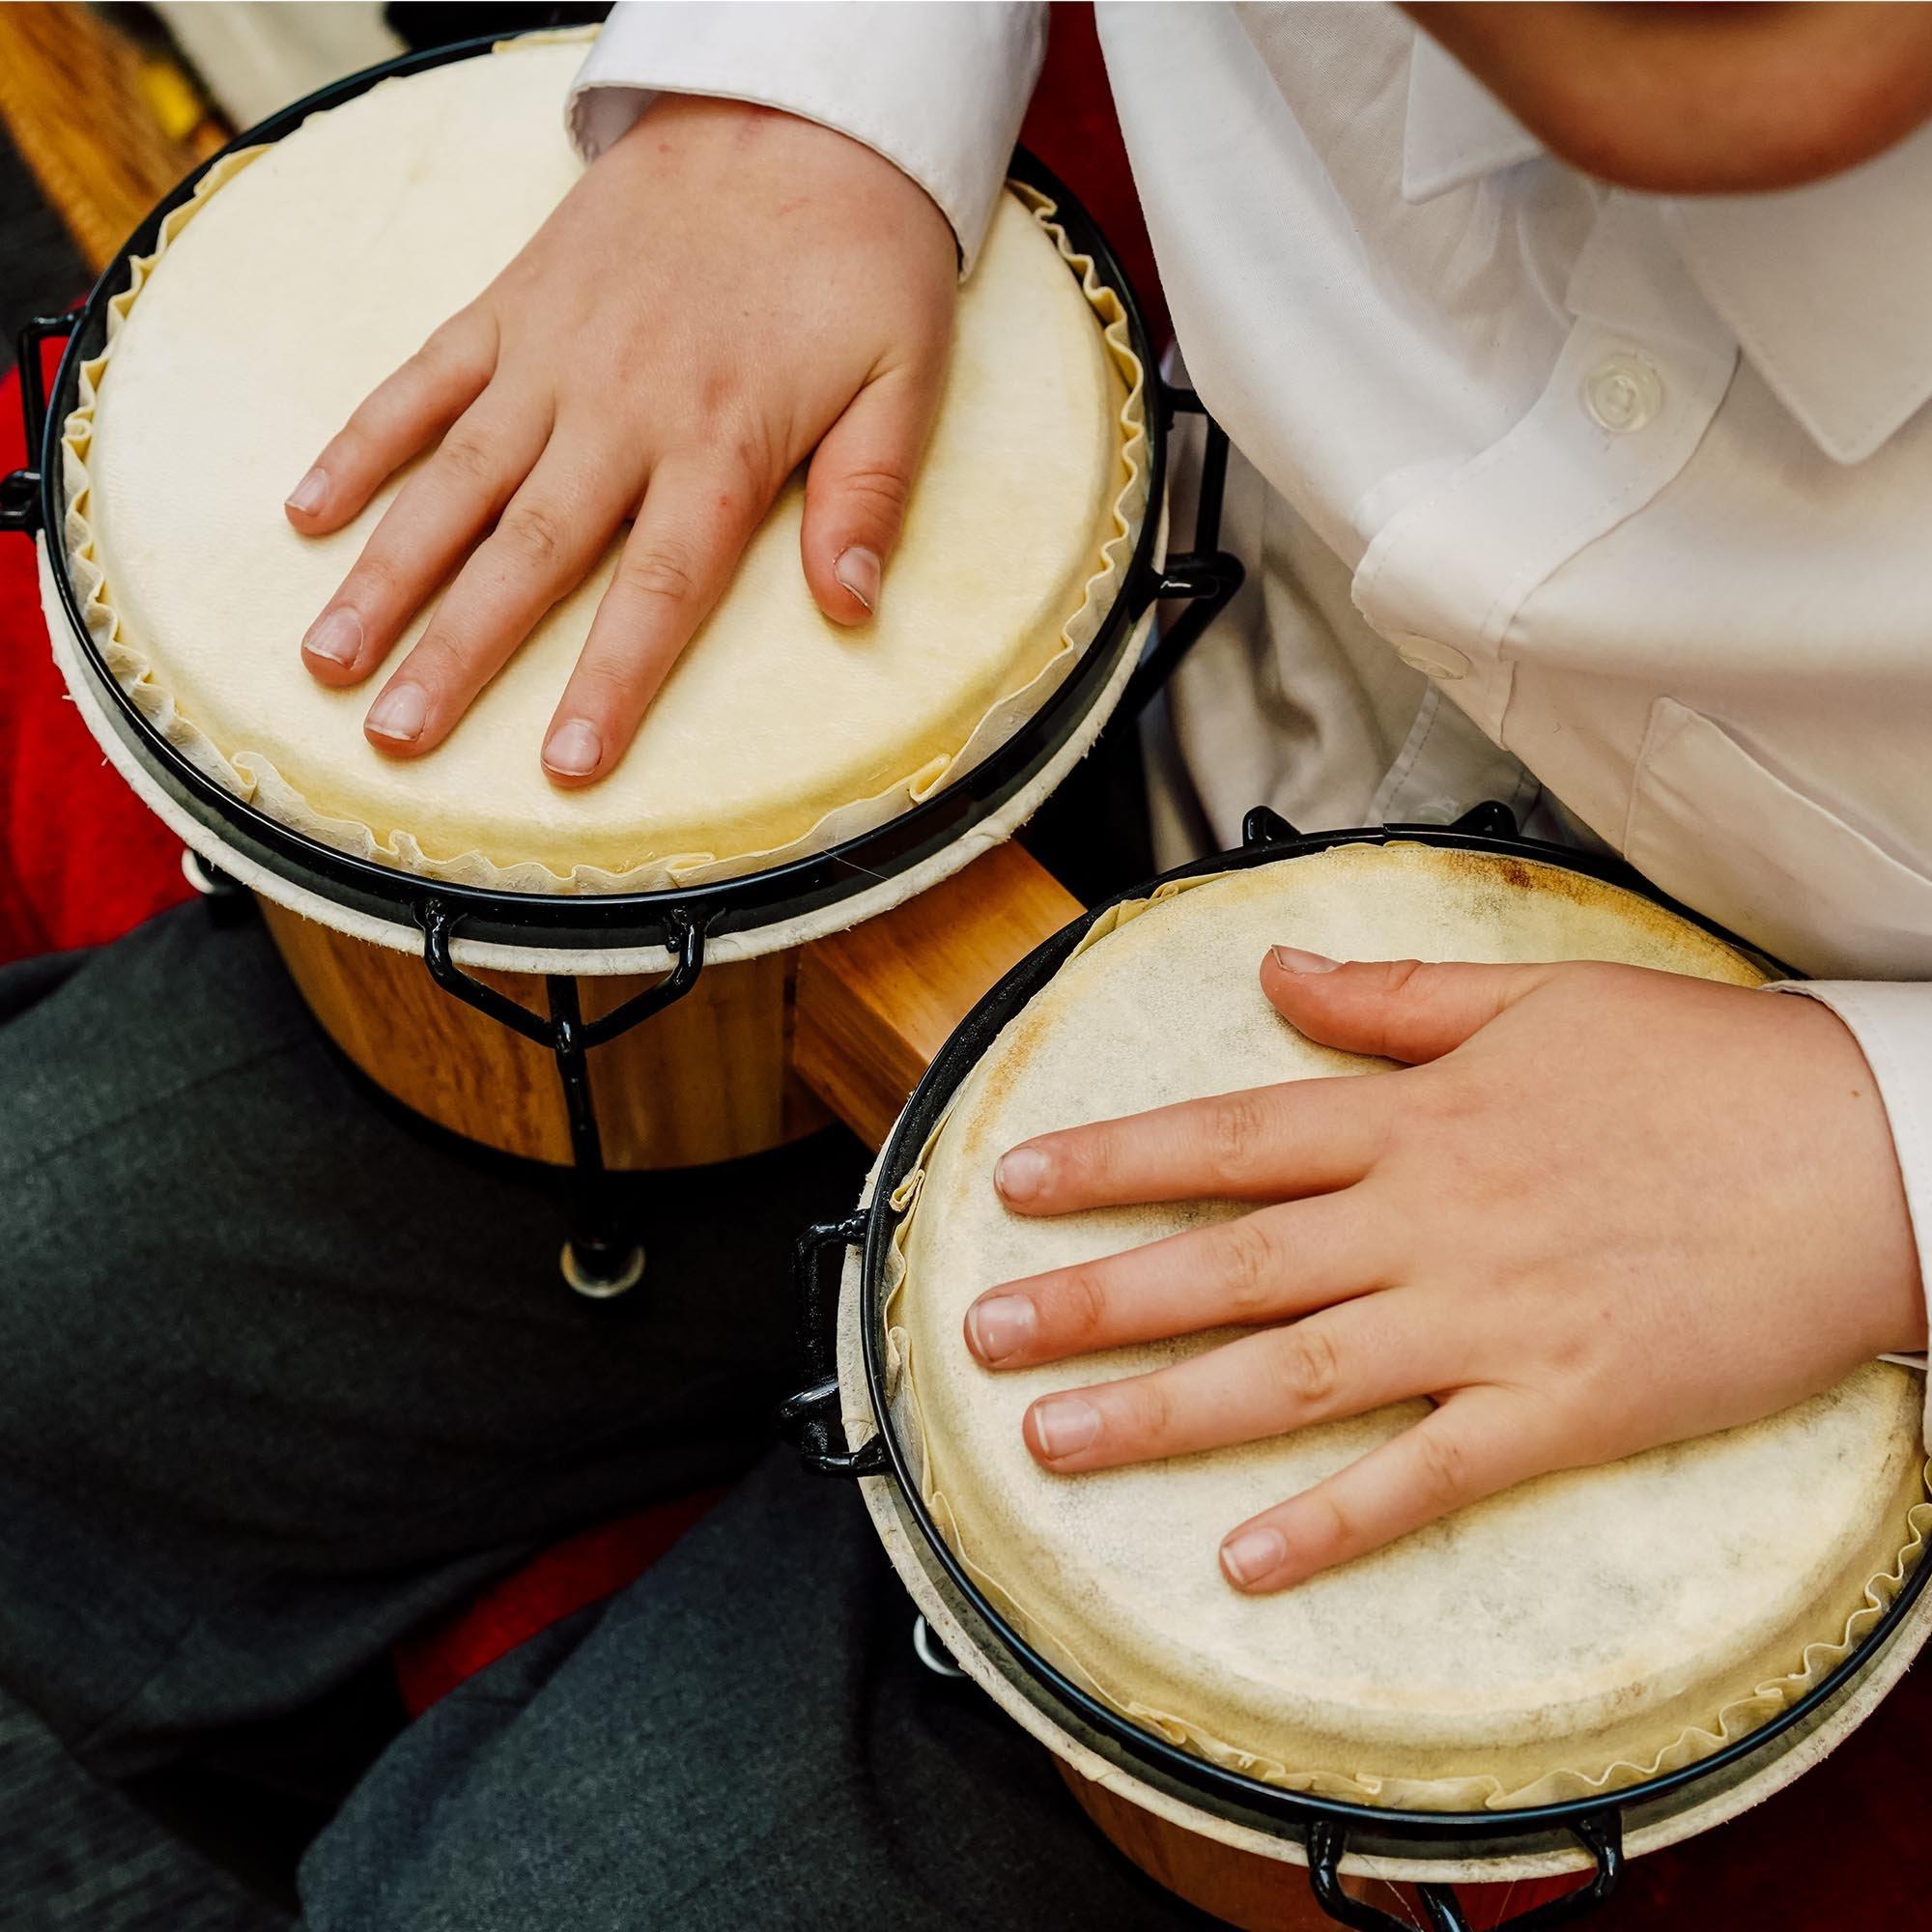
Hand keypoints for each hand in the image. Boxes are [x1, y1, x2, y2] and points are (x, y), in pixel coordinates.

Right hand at [286, 97, 955, 782]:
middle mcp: (621, 410)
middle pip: (529, 553)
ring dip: (386, 574)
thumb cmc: (856, 259)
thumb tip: (854, 609)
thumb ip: (871, 496)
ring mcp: (551, 357)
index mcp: (722, 442)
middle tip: (395, 739)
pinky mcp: (510, 308)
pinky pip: (420, 382)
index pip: (660, 589)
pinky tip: (309, 513)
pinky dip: (361, 444)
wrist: (788, 115)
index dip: (609, 682)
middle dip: (457, 653)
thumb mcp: (905, 377)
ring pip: (453, 481)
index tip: (561, 767)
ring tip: (329, 659)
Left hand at [964, 952, 1925, 1592]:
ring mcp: (1487, 1320)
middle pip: (1227, 1261)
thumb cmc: (1704, 1070)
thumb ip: (1390, 1000)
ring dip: (1163, 1410)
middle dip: (1095, 1297)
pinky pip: (1426, 1475)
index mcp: (1416, 1117)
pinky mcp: (1562, 1407)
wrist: (1865, 1151)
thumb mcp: (1537, 999)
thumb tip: (1275, 973)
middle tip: (984, 1335)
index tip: (1016, 1183)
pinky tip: (1245, 1559)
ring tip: (1055, 1442)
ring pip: (1291, 1372)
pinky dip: (1334, 1519)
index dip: (1112, 1160)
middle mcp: (1425, 1219)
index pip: (1228, 1137)